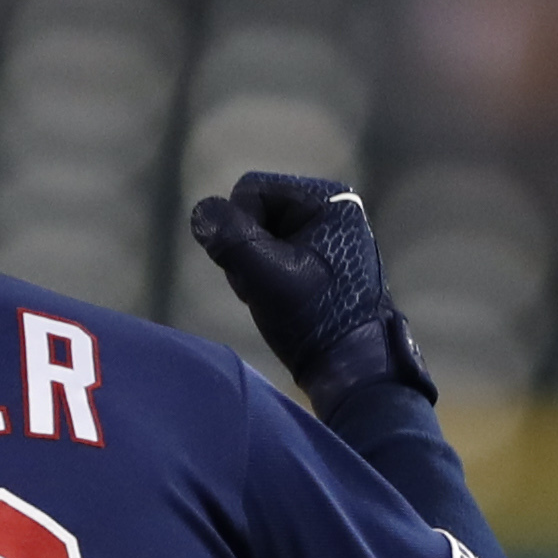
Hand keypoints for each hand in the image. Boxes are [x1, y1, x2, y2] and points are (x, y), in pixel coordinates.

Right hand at [186, 171, 418, 401]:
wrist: (354, 367)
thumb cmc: (316, 318)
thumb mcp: (266, 275)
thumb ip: (231, 238)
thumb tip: (203, 213)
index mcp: (329, 199)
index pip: (250, 190)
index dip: (239, 229)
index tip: (258, 269)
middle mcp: (331, 207)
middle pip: (254, 212)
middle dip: (246, 249)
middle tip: (264, 288)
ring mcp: (327, 233)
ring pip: (258, 234)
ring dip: (253, 266)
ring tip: (274, 297)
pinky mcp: (321, 257)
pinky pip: (273, 252)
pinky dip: (266, 275)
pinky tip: (280, 300)